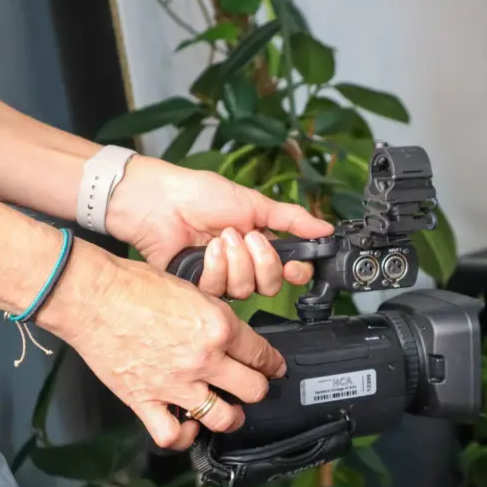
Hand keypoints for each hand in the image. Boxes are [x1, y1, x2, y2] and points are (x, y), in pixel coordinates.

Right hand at [59, 250, 283, 449]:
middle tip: (254, 386)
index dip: (273, 363)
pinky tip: (188, 425)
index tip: (275, 368)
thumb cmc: (135, 286)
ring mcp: (175, 384)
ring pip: (223, 418)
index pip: (262, 355)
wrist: (91, 296)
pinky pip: (172, 435)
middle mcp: (203, 359)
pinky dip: (184, 436)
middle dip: (258, 388)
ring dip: (231, 417)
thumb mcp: (194, 290)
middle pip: (253, 390)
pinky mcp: (145, 400)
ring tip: (228, 410)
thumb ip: (217, 319)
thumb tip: (231, 337)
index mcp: (218, 327)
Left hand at [105, 156, 333, 298]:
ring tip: (222, 238)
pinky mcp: (200, 287)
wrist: (161, 203)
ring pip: (246, 290)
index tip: (296, 267)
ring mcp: (222, 277)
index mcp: (261, 245)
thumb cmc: (200, 195)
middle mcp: (244, 265)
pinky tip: (206, 249)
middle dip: (263, 262)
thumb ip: (293, 219)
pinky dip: (215, 267)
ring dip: (237, 261)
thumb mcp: (255, 203)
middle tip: (249, 238)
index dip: (296, 273)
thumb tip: (325, 228)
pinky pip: (219, 290)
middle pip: (271, 285)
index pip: (289, 272)